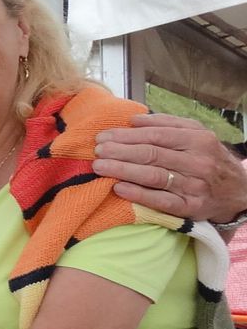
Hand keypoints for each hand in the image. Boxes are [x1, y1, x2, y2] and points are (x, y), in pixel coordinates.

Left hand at [94, 114, 246, 224]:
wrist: (238, 191)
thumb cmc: (209, 158)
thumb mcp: (197, 135)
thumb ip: (168, 124)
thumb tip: (134, 119)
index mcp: (199, 140)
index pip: (156, 136)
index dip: (127, 136)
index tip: (103, 136)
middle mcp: (198, 162)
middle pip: (152, 154)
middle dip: (119, 151)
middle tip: (96, 151)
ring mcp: (195, 186)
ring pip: (154, 176)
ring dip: (123, 171)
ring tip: (99, 166)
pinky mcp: (191, 208)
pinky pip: (161, 201)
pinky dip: (138, 194)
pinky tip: (118, 188)